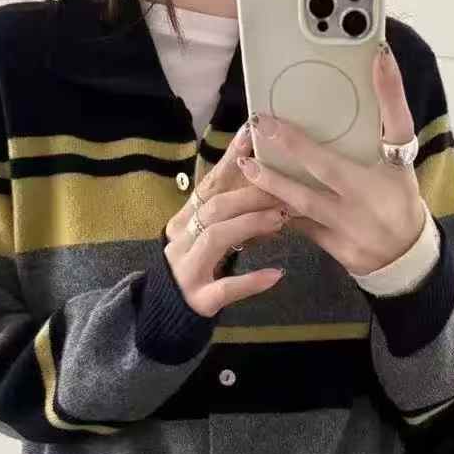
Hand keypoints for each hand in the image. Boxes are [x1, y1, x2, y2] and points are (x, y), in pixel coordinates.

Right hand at [164, 119, 290, 315]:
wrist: (169, 317)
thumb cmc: (198, 274)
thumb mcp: (212, 241)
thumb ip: (236, 220)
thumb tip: (272, 196)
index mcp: (182, 223)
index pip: (207, 186)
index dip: (230, 161)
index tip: (251, 136)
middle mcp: (179, 242)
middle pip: (214, 208)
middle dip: (251, 196)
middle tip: (284, 190)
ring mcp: (186, 271)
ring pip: (216, 237)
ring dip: (250, 225)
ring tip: (280, 220)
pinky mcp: (198, 300)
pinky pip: (226, 288)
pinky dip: (252, 281)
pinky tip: (275, 275)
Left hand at [238, 41, 426, 275]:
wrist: (406, 253)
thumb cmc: (401, 195)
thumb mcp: (404, 152)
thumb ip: (393, 107)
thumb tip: (381, 58)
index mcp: (370, 183)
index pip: (336, 156)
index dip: (305, 138)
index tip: (279, 113)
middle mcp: (354, 211)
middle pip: (309, 186)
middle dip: (281, 157)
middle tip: (256, 127)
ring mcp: (341, 233)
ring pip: (299, 209)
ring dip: (271, 187)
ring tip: (246, 165)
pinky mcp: (332, 249)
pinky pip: (301, 228)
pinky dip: (281, 211)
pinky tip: (259, 195)